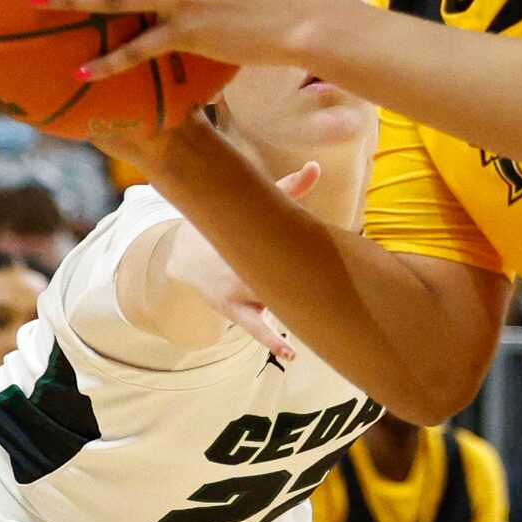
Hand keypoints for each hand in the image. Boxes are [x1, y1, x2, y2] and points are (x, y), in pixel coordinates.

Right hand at [164, 161, 322, 360]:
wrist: (184, 252)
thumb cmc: (230, 226)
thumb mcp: (254, 207)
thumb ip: (289, 189)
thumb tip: (316, 167)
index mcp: (254, 235)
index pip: (284, 237)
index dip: (308, 244)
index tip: (332, 251)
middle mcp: (245, 261)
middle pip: (279, 273)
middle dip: (304, 279)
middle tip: (336, 290)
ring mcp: (238, 288)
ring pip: (270, 300)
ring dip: (293, 309)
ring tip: (322, 321)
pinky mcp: (234, 309)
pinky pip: (255, 328)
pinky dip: (272, 340)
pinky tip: (290, 353)